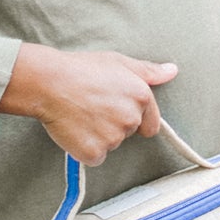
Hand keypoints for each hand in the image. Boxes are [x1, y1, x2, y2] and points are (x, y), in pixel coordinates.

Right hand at [0, 44, 178, 166]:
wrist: (48, 82)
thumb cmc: (80, 69)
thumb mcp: (117, 62)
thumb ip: (147, 71)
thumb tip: (172, 71)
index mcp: (141, 96)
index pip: (150, 123)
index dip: (133, 117)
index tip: (113, 110)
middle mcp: (131, 118)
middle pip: (128, 133)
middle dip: (114, 124)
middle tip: (92, 107)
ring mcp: (113, 138)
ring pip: (111, 145)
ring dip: (98, 136)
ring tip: (80, 114)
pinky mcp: (94, 152)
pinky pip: (94, 157)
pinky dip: (85, 148)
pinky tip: (74, 129)